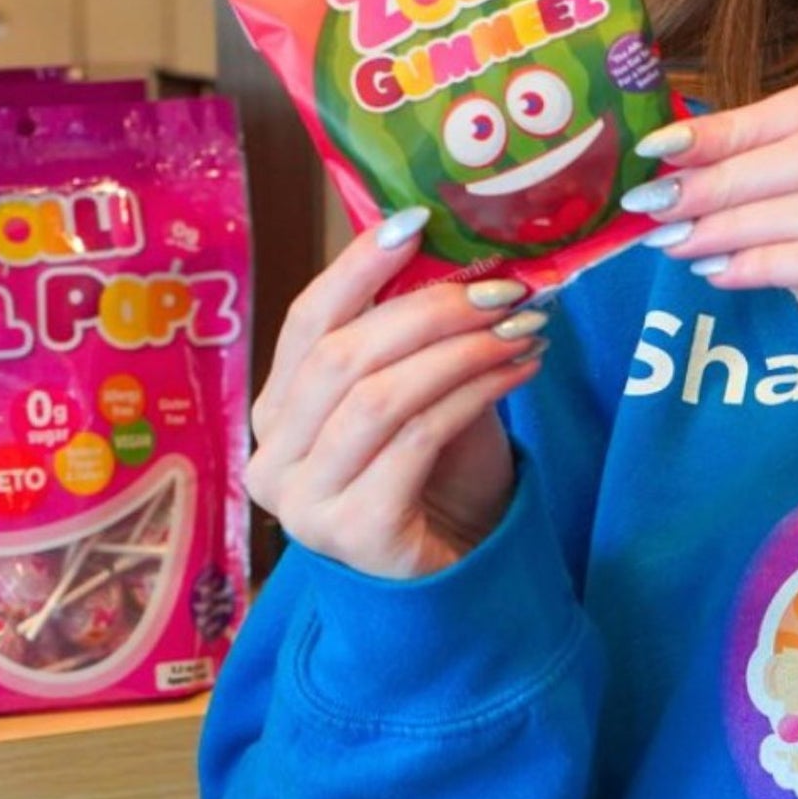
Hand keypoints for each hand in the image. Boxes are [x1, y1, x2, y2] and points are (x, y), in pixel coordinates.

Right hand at [247, 211, 547, 578]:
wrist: (455, 576)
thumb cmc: (436, 473)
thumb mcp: (421, 390)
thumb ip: (415, 335)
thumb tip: (454, 248)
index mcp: (277, 410)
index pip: (307, 321)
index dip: (357, 266)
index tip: (415, 222)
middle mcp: (272, 457)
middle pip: (344, 355)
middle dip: (430, 310)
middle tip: (504, 288)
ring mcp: (305, 503)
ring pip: (380, 397)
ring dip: (462, 351)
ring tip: (524, 326)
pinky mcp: (353, 534)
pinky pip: (416, 441)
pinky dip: (475, 395)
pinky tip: (519, 371)